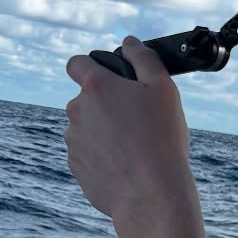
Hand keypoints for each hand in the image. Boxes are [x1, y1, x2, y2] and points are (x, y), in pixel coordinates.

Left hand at [65, 36, 191, 221]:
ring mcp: (73, 141)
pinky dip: (102, 155)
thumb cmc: (161, 139)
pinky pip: (87, 154)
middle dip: (105, 104)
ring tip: (134, 146)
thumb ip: (144, 58)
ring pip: (86, 127)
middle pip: (85, 99)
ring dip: (103, 130)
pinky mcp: (75, 167)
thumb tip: (129, 43)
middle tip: (136, 119)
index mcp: (96, 87)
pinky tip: (126, 165)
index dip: (89, 65)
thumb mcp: (163, 89)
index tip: (106, 76)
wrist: (151, 195)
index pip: (76, 63)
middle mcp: (77, 111)